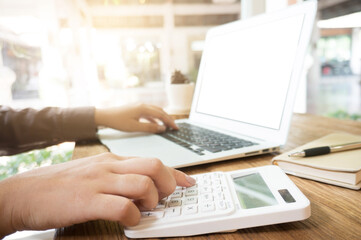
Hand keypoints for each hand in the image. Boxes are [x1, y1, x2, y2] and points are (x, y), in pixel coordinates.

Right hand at [0, 153, 194, 236]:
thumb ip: (116, 177)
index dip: (175, 173)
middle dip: (169, 183)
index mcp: (111, 160)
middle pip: (154, 166)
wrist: (24, 193)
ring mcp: (98, 182)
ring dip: (152, 200)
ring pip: (143, 184)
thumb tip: (141, 188)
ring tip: (145, 209)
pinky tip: (128, 221)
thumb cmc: (59, 186)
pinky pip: (122, 207)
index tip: (188, 182)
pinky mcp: (87, 201)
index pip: (152, 161)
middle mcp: (108, 166)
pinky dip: (133, 217)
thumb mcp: (92, 173)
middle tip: (166, 199)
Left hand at [95, 103, 177, 132]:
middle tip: (175, 127)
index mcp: (144, 108)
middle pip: (160, 111)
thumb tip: (162, 128)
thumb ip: (149, 128)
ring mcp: (139, 106)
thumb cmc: (118, 121)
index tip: (176, 128)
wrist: (105, 116)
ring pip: (155, 111)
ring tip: (167, 126)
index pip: (161, 114)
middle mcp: (143, 105)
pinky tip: (156, 124)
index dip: (170, 121)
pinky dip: (155, 118)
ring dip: (162, 118)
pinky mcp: (136, 109)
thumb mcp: (135, 127)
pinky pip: (149, 113)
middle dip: (168, 119)